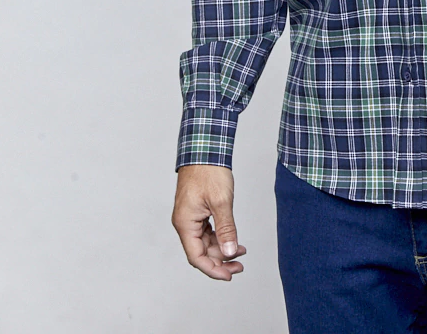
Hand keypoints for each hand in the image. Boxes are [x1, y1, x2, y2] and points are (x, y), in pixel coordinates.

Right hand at [172, 164, 246, 280]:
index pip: (197, 257)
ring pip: (204, 242)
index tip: (229, 275)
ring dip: (221, 249)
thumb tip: (230, 252)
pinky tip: (232, 239)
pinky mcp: (196, 211)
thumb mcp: (221, 202)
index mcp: (185, 223)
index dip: (213, 270)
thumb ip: (226, 229)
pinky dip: (219, 237)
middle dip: (220, 261)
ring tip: (241, 252)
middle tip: (240, 265)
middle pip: (200, 252)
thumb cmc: (209, 172)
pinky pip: (206, 232)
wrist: (205, 150)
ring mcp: (189, 217)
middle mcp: (184, 223)